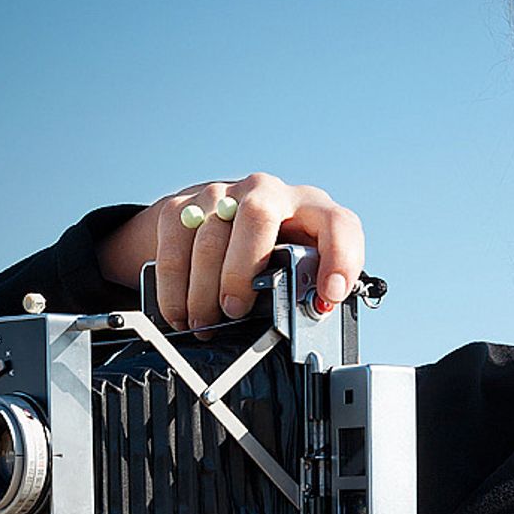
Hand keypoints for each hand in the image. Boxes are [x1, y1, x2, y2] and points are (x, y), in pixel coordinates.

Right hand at [96, 173, 365, 331]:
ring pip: (211, 232)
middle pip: (258, 214)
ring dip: (203, 286)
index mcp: (312, 210)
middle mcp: (269, 193)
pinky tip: (179, 311)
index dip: (338, 259)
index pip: (338, 224)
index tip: (328, 296)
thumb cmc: (270, 253)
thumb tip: (312, 315)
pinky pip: (175, 240)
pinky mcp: (185, 203)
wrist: (220, 224)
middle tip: (235, 309)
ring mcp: (225, 193)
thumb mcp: (296, 268)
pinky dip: (174, 283)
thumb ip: (307, 287)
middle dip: (243, 268)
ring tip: (204, 321)